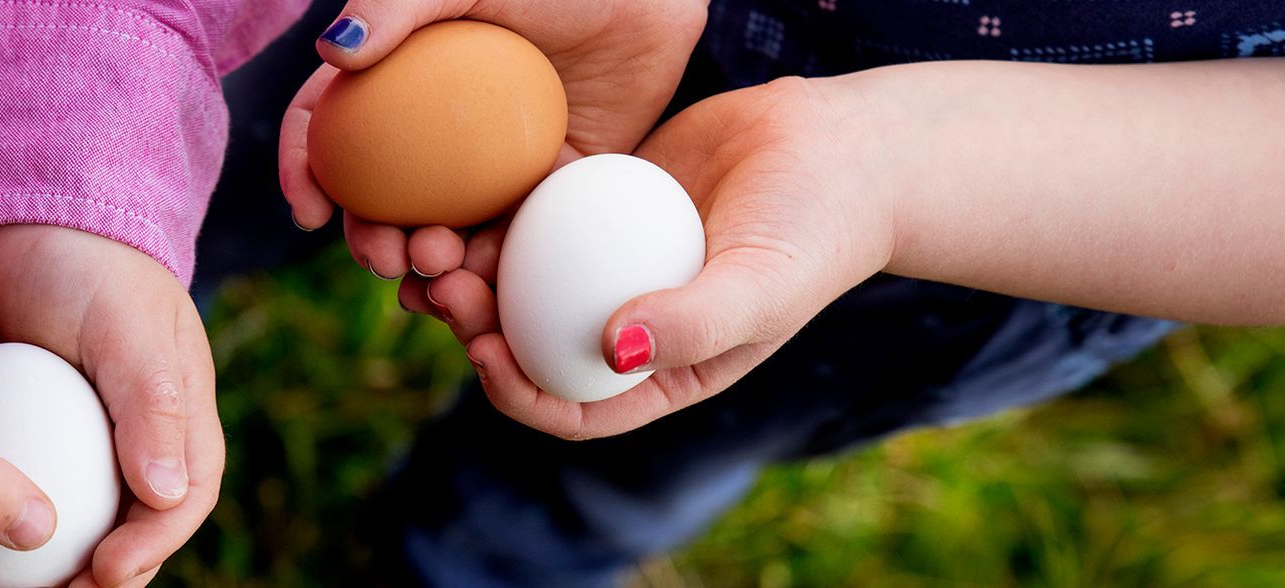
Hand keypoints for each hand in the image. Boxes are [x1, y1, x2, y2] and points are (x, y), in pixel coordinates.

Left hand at [0, 224, 220, 586]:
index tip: (106, 570)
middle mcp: (129, 428)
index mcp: (175, 410)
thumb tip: (165, 493)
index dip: (155, 544)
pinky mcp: (15, 426)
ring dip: (56, 559)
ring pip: (74, 514)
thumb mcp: (124, 326)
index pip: (183, 497)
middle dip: (108, 569)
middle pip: (132, 520)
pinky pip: (16, 486)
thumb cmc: (84, 261)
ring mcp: (70, 431)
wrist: (5, 211)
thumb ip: (151, 403)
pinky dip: (4, 521)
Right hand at [278, 0, 706, 284]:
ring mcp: (488, 167)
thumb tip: (333, 53)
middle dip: (368, 240)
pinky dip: (488, 271)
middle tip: (385, 256)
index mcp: (396, 80)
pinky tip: (481, 284)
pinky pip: (506, 242)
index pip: (328, 127)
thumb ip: (399, 6)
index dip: (305, 170)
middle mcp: (434, 131)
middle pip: (378, 199)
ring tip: (437, 267)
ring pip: (439, 231)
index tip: (311, 209)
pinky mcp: (541, 193)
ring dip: (425, 265)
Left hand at [437, 77, 899, 438]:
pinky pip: (538, 220)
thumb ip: (694, 325)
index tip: (484, 353)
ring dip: (476, 277)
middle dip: (477, 331)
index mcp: (662, 372)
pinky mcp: (600, 208)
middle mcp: (627, 326)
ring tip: (443, 249)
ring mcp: (609, 266)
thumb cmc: (815, 230)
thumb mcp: (763, 285)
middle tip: (448, 290)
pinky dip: (502, 218)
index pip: (575, 409)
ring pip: (523, 285)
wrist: (841, 148)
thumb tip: (611, 350)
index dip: (518, 395)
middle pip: (532, 346)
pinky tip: (472, 198)